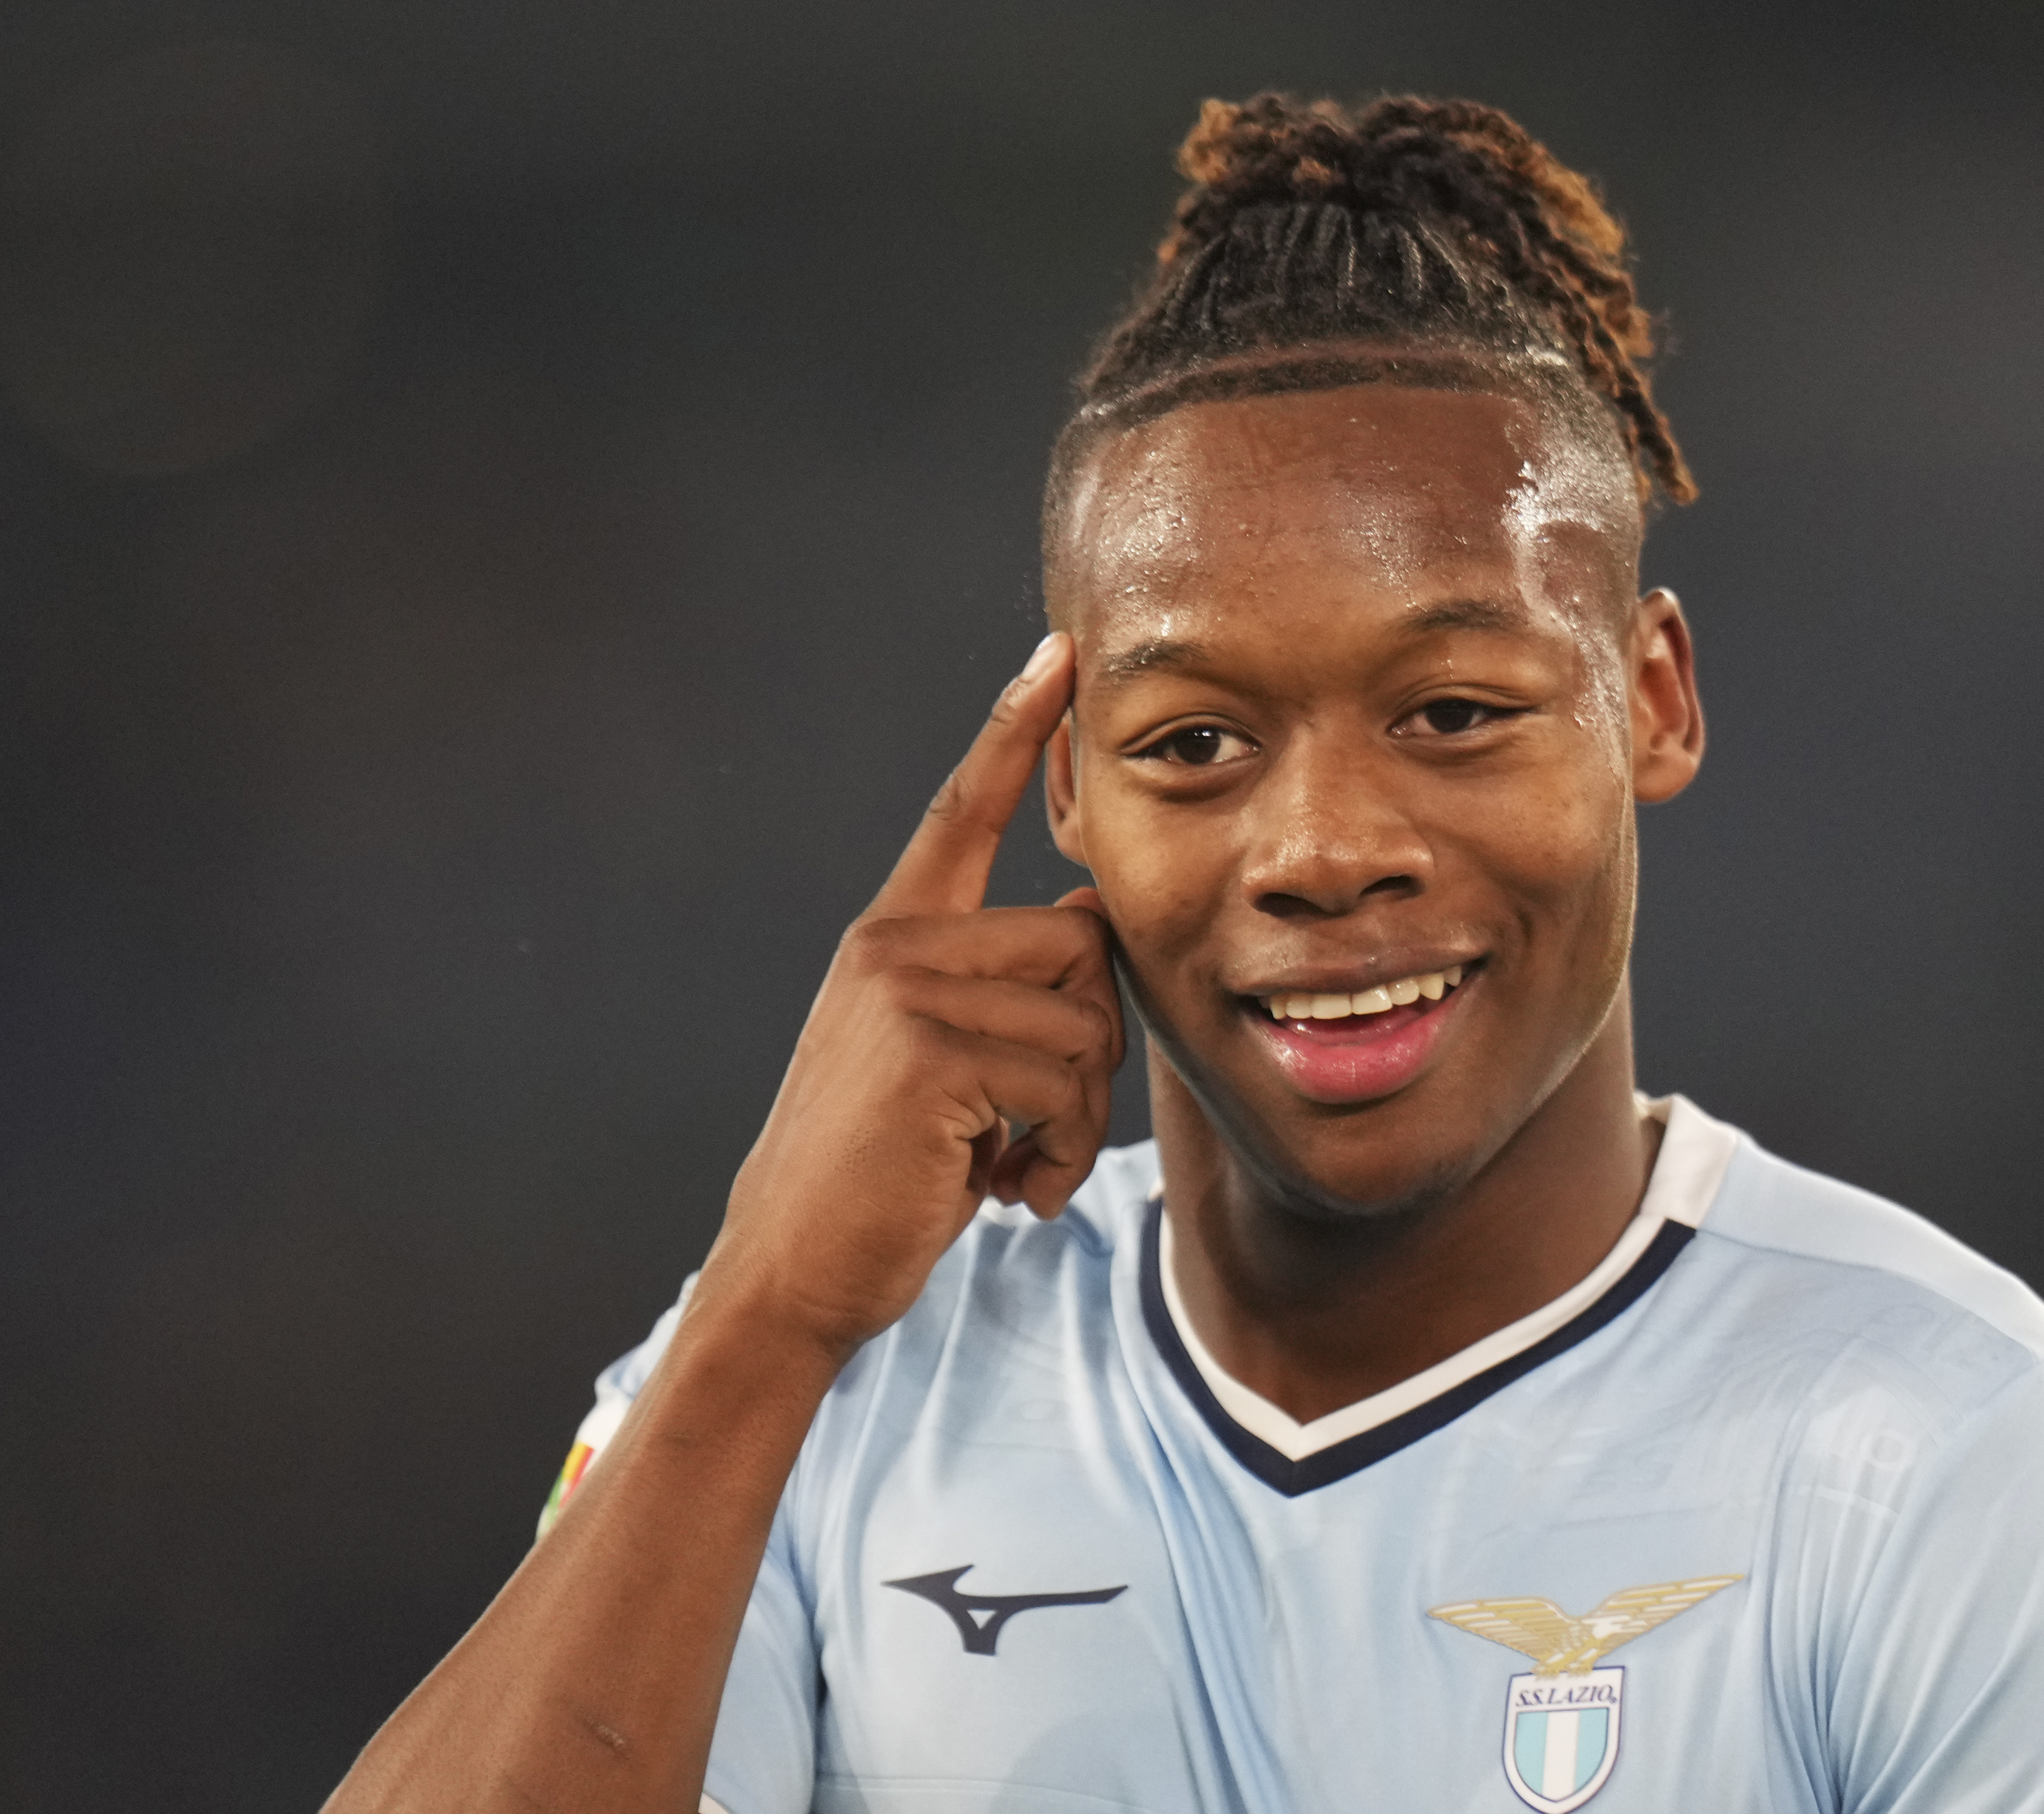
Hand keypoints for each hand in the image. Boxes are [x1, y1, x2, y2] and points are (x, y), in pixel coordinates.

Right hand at [699, 633, 1118, 1357]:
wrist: (797, 1270)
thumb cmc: (884, 1176)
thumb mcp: (941, 1065)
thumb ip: (1002, 993)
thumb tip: (1092, 932)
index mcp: (893, 938)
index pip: (961, 813)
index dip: (1012, 731)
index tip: (1059, 655)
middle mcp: (894, 946)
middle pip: (1083, 943)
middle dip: (1094, 1048)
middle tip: (1040, 1127)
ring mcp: (907, 991)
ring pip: (1088, 1020)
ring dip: (1081, 1117)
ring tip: (1018, 1165)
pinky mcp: (930, 1049)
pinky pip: (1068, 1078)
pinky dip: (1061, 1151)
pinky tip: (1003, 1189)